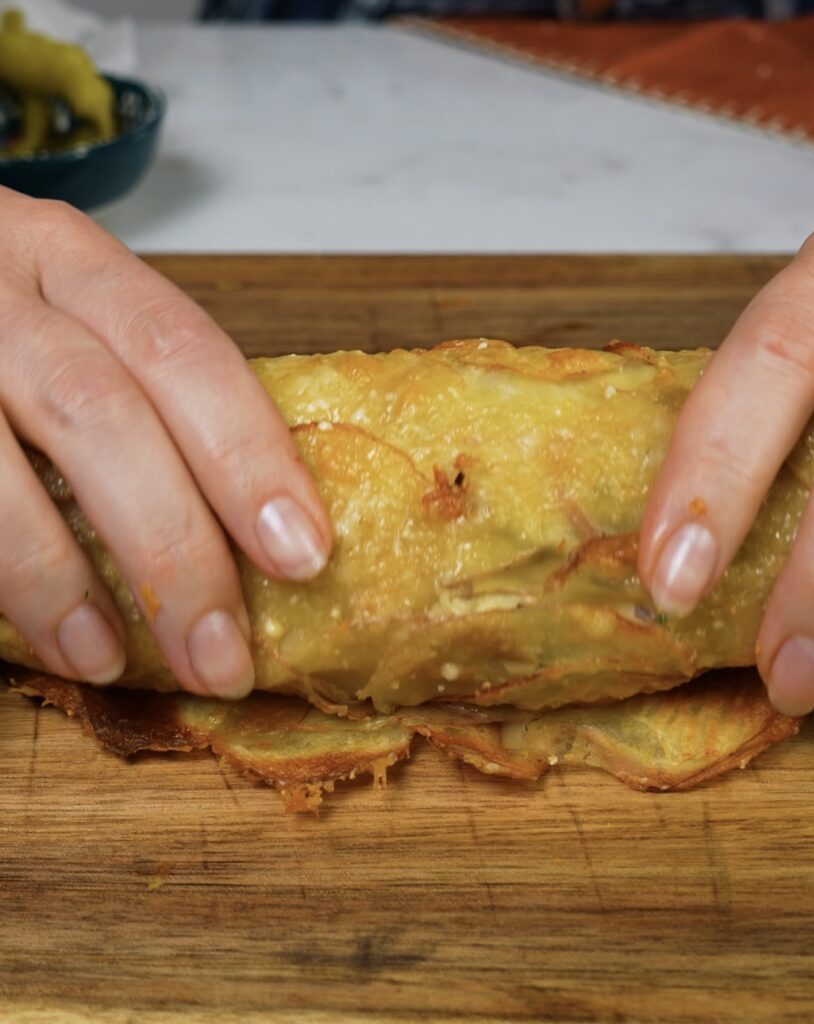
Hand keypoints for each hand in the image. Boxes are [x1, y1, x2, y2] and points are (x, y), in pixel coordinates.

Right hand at [0, 188, 331, 696]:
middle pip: (99, 409)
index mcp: (73, 263)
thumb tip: (262, 530)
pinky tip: (50, 639)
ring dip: (63, 579)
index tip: (304, 551)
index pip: (183, 351)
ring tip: (114, 659)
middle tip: (223, 649)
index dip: (248, 454)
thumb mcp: (70, 324)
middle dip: (172, 542)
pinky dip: (5, 580)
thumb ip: (145, 399)